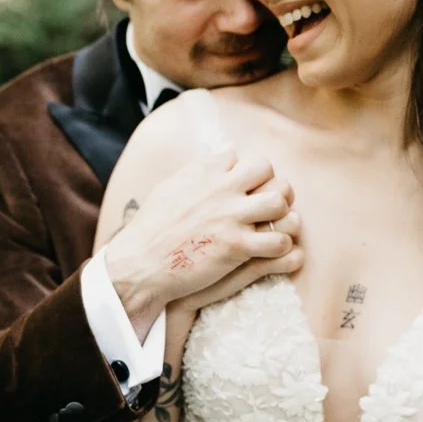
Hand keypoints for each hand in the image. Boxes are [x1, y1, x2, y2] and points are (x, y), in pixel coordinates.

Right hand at [102, 151, 296, 330]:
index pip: (238, 156)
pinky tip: (271, 251)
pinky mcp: (238, 246)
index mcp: (203, 171)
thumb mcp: (168, 189)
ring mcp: (231, 217)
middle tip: (266, 205)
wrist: (141, 265)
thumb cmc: (150, 230)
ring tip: (273, 227)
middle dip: (269, 184)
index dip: (241, 173)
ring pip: (279, 201)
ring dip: (281, 215)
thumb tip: (209, 160)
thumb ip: (193, 173)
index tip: (238, 190)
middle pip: (267, 168)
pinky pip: (280, 241)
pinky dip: (281, 247)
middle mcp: (221, 188)